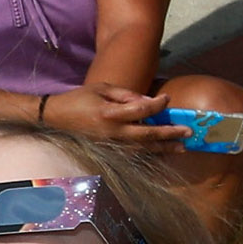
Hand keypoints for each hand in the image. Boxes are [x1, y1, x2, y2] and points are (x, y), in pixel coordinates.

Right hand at [42, 84, 190, 150]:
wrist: (54, 119)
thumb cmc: (78, 99)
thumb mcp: (101, 89)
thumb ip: (126, 95)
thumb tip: (149, 101)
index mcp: (109, 113)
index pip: (141, 110)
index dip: (157, 105)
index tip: (168, 99)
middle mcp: (112, 132)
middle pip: (147, 134)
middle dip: (170, 133)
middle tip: (188, 132)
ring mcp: (111, 145)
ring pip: (143, 148)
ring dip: (164, 148)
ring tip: (182, 148)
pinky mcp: (109, 152)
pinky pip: (134, 155)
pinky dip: (149, 154)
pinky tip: (162, 153)